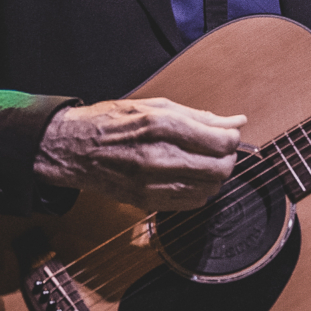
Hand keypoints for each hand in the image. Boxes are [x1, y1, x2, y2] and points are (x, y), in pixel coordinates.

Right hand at [33, 98, 245, 210]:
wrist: (74, 148)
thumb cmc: (112, 122)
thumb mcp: (156, 106)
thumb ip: (200, 117)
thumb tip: (236, 121)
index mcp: (162, 126)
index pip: (221, 142)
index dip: (232, 139)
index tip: (227, 135)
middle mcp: (159, 156)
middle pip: (220, 169)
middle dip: (227, 158)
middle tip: (218, 149)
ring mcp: (152, 183)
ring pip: (209, 189)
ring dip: (214, 176)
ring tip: (201, 162)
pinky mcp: (147, 201)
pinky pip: (191, 203)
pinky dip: (199, 191)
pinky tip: (188, 177)